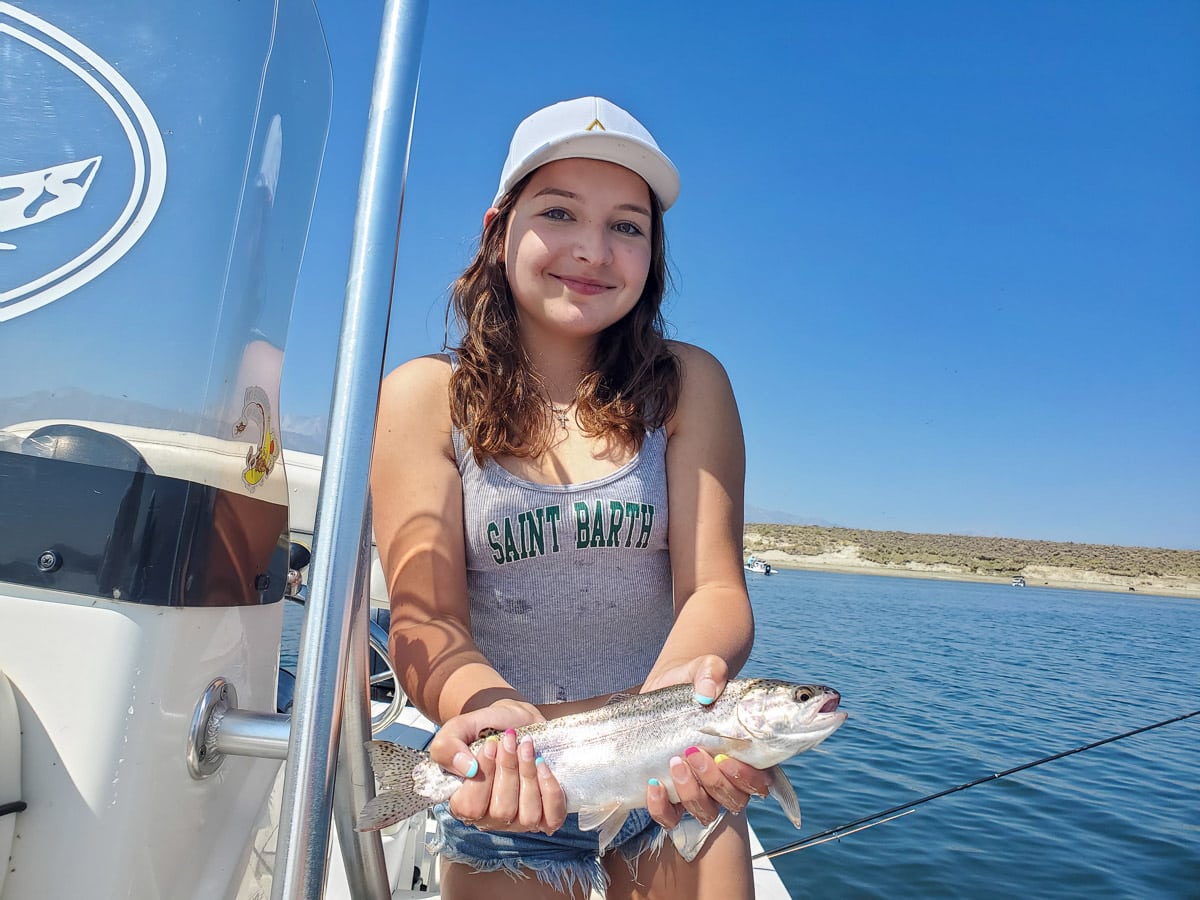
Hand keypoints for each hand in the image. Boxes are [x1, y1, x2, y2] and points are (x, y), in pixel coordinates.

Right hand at [428, 701, 566, 834]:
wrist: (515, 720)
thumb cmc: (485, 729)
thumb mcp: (457, 730)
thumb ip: (447, 748)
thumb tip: (468, 769)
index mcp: (464, 804)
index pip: (471, 808)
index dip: (483, 777)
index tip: (491, 744)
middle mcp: (491, 818)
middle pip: (502, 810)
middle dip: (508, 769)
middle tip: (509, 740)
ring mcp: (519, 820)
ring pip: (528, 815)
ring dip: (529, 775)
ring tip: (526, 747)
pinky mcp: (546, 814)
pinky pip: (553, 816)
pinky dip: (550, 790)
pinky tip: (543, 765)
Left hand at [640, 654, 771, 827]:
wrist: (663, 689)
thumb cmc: (694, 683)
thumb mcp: (705, 669)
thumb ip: (712, 672)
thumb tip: (707, 691)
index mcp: (746, 754)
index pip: (761, 782)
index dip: (749, 778)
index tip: (728, 757)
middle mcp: (726, 778)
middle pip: (734, 800)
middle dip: (716, 782)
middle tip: (695, 753)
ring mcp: (699, 790)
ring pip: (705, 810)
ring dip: (691, 792)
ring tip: (675, 762)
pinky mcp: (669, 796)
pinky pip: (670, 817)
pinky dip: (661, 807)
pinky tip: (653, 784)